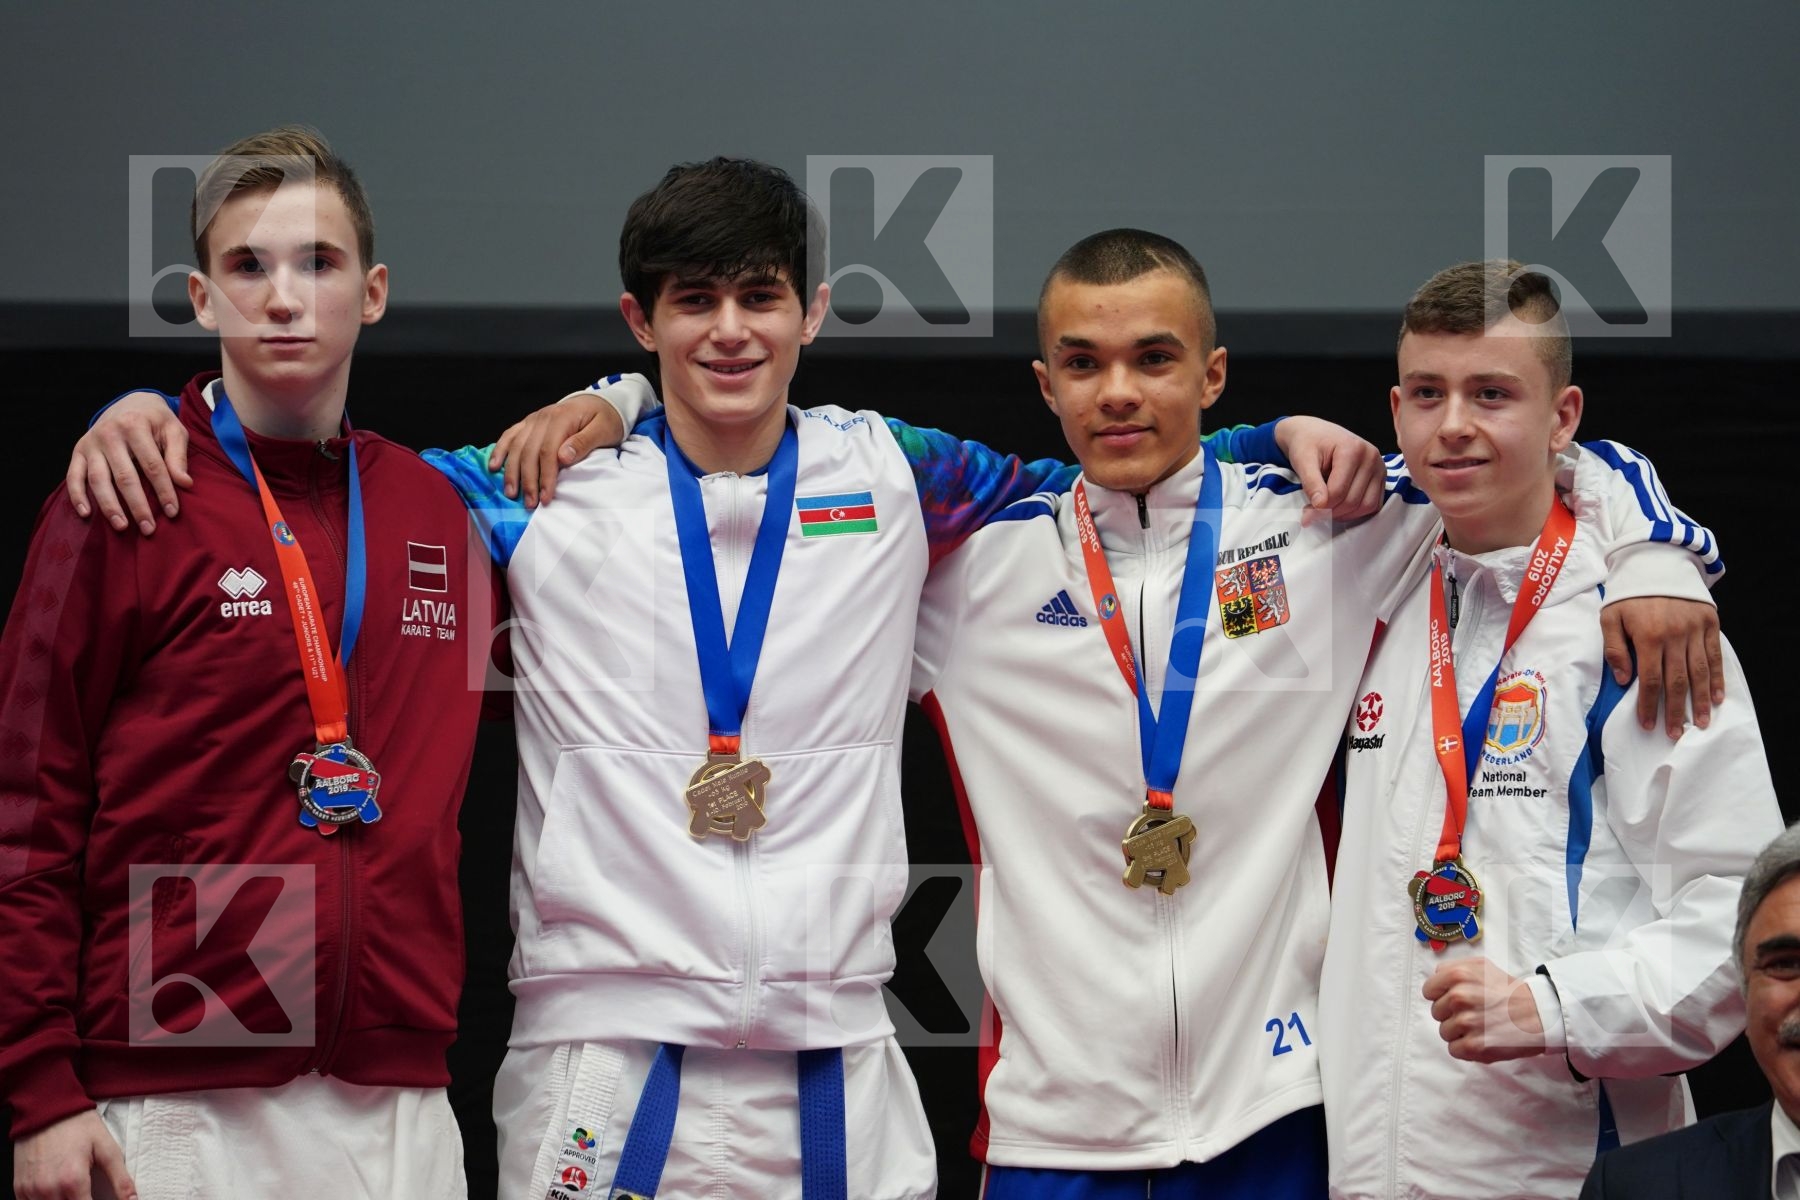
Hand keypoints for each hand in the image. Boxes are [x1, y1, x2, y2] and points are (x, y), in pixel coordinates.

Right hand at [13, 1109, 136, 1199]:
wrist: (47, 1108)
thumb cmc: (78, 1126)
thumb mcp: (107, 1148)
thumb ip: (120, 1179)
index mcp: (72, 1181)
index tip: (99, 1199)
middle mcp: (48, 1190)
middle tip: (86, 1192)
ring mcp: (31, 1190)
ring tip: (74, 1192)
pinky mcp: (19, 1188)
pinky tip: (56, 1193)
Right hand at [66, 393, 190, 535]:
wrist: (130, 402)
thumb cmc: (156, 421)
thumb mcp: (174, 430)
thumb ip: (178, 456)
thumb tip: (184, 483)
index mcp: (135, 425)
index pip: (152, 465)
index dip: (163, 490)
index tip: (173, 512)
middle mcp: (109, 434)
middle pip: (124, 476)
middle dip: (137, 505)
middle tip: (149, 529)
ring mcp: (91, 443)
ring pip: (98, 479)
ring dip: (109, 506)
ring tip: (122, 527)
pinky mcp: (79, 451)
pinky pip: (73, 476)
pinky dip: (77, 495)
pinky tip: (86, 514)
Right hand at [486, 391, 624, 507]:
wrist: (600, 402)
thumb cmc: (605, 419)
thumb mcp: (604, 429)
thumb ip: (584, 442)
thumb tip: (563, 457)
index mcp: (561, 418)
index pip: (548, 451)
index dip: (545, 476)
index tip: (546, 497)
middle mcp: (543, 417)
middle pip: (529, 451)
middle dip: (528, 480)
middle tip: (530, 503)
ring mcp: (534, 419)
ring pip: (516, 446)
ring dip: (511, 471)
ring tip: (511, 493)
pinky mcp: (529, 423)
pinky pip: (509, 436)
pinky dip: (499, 451)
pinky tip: (493, 466)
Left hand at [1273, 416, 1384, 524]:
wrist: (1315, 433)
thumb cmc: (1308, 443)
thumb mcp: (1303, 460)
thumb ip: (1311, 483)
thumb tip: (1320, 506)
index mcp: (1353, 449)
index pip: (1339, 491)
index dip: (1321, 507)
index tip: (1306, 513)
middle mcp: (1371, 457)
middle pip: (1353, 500)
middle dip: (1332, 512)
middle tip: (1313, 513)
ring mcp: (1379, 467)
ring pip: (1367, 505)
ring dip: (1345, 514)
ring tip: (1326, 509)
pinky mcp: (1380, 477)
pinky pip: (1374, 504)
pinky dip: (1357, 512)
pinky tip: (1340, 507)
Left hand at [1422, 957, 1545, 1062]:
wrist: (1539, 1014)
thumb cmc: (1509, 990)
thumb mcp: (1481, 966)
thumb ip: (1453, 968)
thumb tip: (1436, 978)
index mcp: (1457, 975)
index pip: (1428, 991)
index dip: (1441, 996)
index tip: (1456, 1000)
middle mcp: (1459, 997)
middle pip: (1436, 1012)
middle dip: (1451, 1014)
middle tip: (1475, 1013)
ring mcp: (1466, 1022)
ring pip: (1444, 1032)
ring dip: (1459, 1032)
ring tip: (1481, 1026)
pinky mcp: (1473, 1045)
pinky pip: (1454, 1050)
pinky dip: (1466, 1048)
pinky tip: (1482, 1039)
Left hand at [1601, 597, 1723, 737]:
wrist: (1657, 563)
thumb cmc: (1628, 594)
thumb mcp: (1610, 617)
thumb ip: (1614, 649)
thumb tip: (1625, 681)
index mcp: (1649, 636)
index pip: (1651, 680)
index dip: (1649, 705)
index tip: (1648, 724)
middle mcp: (1675, 635)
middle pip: (1678, 681)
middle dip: (1676, 711)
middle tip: (1675, 733)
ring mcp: (1695, 630)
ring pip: (1700, 672)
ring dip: (1701, 700)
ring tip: (1701, 723)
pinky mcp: (1710, 623)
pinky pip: (1715, 656)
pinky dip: (1718, 678)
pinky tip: (1718, 697)